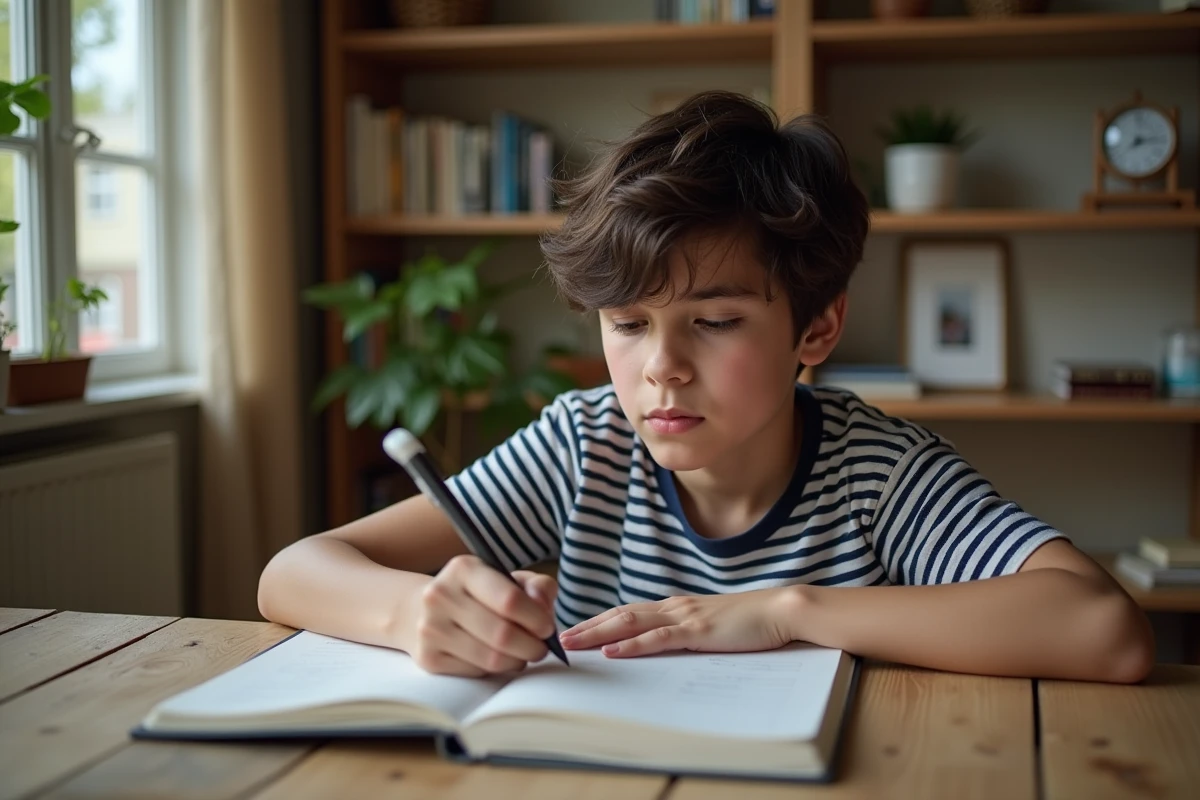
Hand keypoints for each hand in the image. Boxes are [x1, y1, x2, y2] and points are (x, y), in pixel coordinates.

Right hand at [409, 554, 557, 676]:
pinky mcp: (428, 658)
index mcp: (463, 569)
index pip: (509, 600)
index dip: (536, 618)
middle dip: (532, 646)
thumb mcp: (506, 578)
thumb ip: (536, 585)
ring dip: (517, 661)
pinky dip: (496, 670)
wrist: (421, 611)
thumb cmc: (476, 594)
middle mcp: (440, 596)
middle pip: (502, 634)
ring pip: (490, 658)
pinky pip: (476, 672)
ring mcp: (430, 629)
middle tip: (541, 649)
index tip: (547, 628)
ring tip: (523, 655)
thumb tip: (543, 605)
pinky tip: (498, 659)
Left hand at [558, 589, 799, 657]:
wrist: (781, 611)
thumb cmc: (751, 622)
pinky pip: (658, 639)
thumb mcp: (711, 626)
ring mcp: (685, 616)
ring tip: (572, 642)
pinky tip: (612, 651)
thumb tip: (666, 646)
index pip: (629, 611)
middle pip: (621, 614)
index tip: (576, 630)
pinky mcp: (698, 630)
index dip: (600, 620)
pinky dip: (632, 644)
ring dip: (598, 633)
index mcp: (677, 606)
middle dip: (588, 625)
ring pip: (631, 622)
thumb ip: (688, 632)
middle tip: (559, 636)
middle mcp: (674, 606)